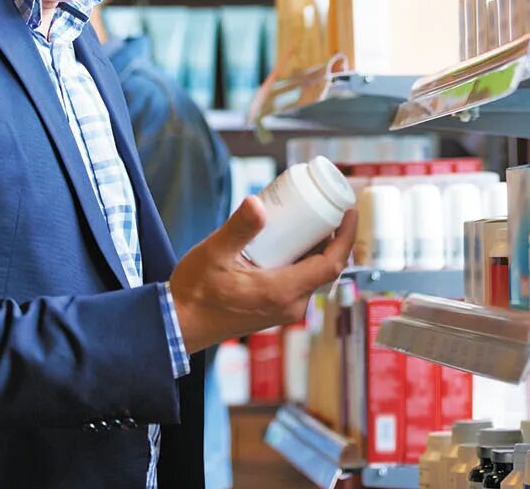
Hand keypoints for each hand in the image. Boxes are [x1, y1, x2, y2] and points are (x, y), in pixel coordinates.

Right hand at [169, 196, 355, 353]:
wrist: (179, 326)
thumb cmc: (195, 292)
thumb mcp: (215, 253)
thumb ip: (238, 228)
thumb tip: (258, 203)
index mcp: (283, 292)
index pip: (331, 264)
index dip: (346, 237)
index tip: (350, 211)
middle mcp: (290, 304)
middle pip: (325, 268)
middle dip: (331, 237)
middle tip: (326, 207)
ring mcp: (283, 309)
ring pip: (312, 275)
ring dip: (315, 249)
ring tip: (309, 220)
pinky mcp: (274, 309)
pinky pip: (299, 282)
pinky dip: (302, 260)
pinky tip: (290, 242)